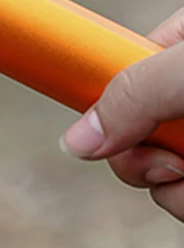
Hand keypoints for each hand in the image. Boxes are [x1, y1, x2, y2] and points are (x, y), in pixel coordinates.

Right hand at [61, 7, 183, 220]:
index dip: (104, 107)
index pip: (120, 74)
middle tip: (173, 164)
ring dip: (175, 191)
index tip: (92, 136)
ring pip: (161, 176)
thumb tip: (75, 142)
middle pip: (132, 135)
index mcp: (180, 47)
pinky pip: (183, 199)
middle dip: (140, 161)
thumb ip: (135, 94)